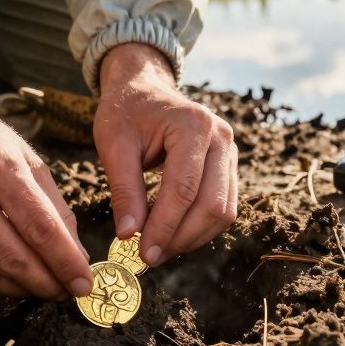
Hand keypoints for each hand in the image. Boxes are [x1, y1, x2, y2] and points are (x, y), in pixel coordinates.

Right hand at [0, 60, 91, 298]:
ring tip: (40, 287)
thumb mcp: (26, 157)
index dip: (65, 262)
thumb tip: (77, 255)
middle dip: (46, 283)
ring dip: (20, 289)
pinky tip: (8, 278)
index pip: (39, 228)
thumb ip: (54, 206)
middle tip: (65, 292)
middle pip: (12, 257)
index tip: (83, 283)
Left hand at [95, 43, 237, 266]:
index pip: (184, 189)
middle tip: (149, 257)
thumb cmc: (125, 112)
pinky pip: (223, 206)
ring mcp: (229, 151)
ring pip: (224, 211)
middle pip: (212, 204)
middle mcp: (221, 137)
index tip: (143, 254)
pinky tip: (173, 234)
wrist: (143, 88)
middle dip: (181, 237)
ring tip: (159, 248)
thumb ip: (124, 190)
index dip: (164, 227)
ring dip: (193, 237)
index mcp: (193, 126)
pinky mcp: (228, 165)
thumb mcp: (114, 145)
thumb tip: (128, 236)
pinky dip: (200, 226)